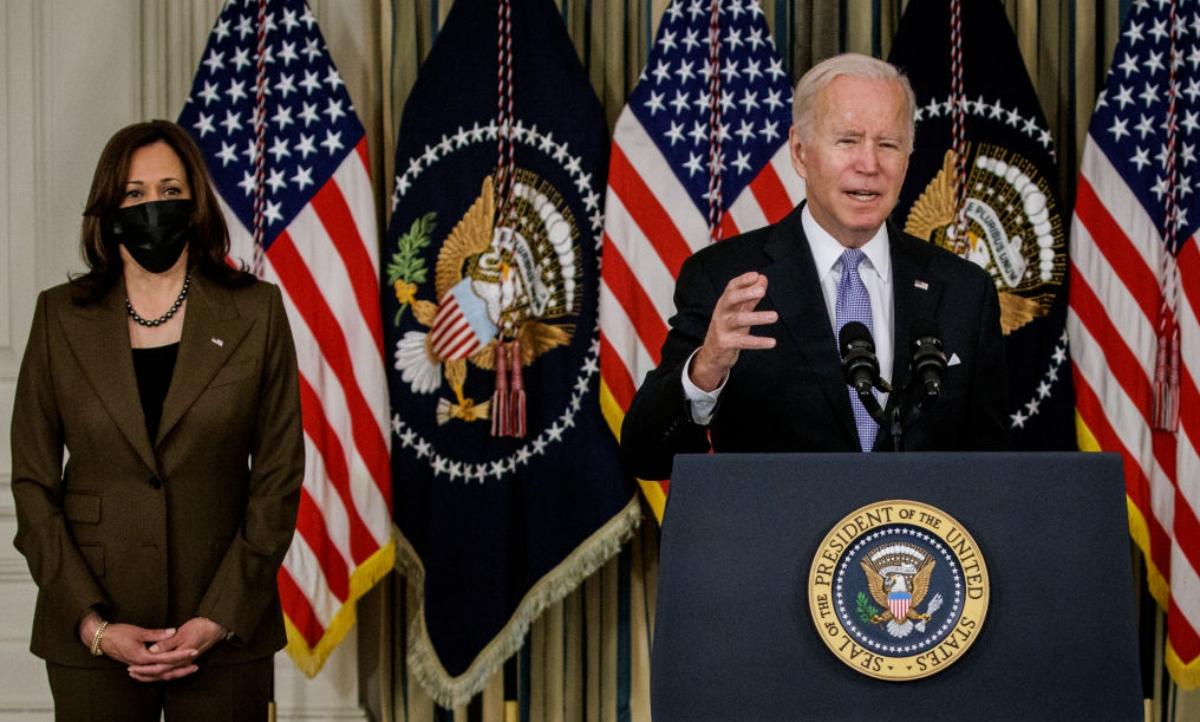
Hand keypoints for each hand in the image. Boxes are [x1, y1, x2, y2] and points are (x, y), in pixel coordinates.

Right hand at [78, 611, 192, 678]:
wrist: (101, 639)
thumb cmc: (119, 633)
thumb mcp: (138, 631)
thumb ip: (156, 634)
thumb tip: (173, 631)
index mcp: (142, 657)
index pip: (166, 658)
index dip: (181, 654)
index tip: (194, 651)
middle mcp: (141, 665)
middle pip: (164, 671)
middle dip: (181, 668)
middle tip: (196, 665)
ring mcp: (138, 666)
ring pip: (159, 674)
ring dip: (174, 672)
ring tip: (189, 669)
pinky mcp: (137, 665)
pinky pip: (153, 672)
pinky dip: (163, 672)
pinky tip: (172, 670)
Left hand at [127, 616, 226, 681]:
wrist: (217, 627)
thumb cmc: (201, 627)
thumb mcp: (183, 633)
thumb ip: (167, 643)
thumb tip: (152, 650)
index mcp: (179, 657)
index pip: (159, 668)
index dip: (144, 669)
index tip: (131, 667)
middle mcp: (182, 662)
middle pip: (161, 674)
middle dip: (145, 675)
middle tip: (131, 673)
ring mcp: (185, 662)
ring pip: (166, 674)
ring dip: (152, 675)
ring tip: (139, 674)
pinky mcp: (186, 659)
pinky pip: (171, 670)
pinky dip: (161, 672)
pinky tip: (156, 670)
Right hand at [690, 272, 777, 390]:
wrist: (712, 354)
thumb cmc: (728, 329)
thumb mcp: (738, 312)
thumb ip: (750, 297)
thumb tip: (762, 278)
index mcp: (725, 304)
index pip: (731, 288)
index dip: (743, 281)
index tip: (756, 275)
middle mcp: (721, 314)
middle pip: (731, 299)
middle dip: (745, 294)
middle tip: (762, 291)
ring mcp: (722, 329)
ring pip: (739, 320)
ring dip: (757, 317)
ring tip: (774, 316)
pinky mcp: (726, 344)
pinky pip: (743, 342)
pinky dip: (758, 342)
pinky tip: (772, 342)